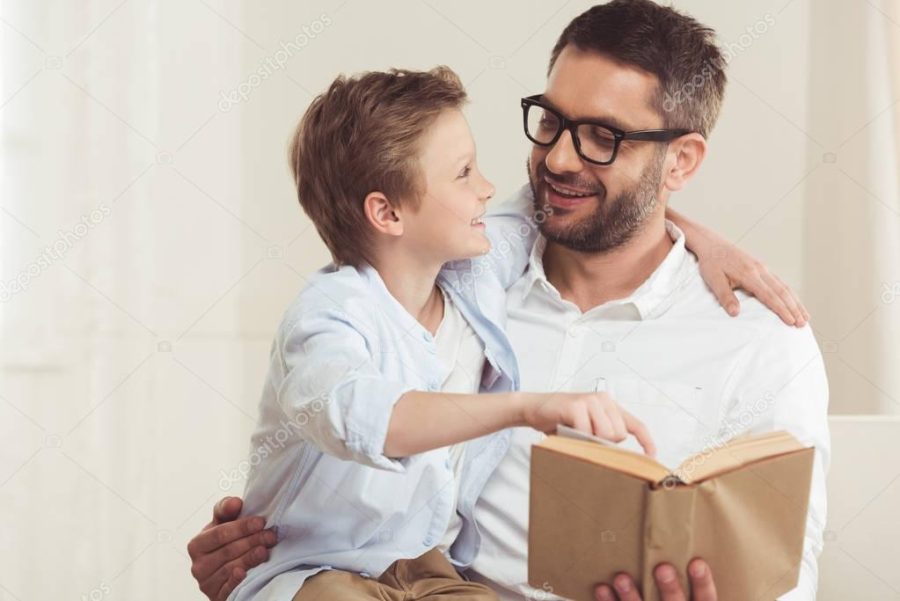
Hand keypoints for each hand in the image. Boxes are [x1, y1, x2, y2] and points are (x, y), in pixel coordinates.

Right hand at [186, 496, 276, 600]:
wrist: (225, 571)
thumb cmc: (224, 544)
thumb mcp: (222, 525)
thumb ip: (225, 510)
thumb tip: (235, 502)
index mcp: (197, 544)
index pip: (220, 534)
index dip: (241, 527)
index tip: (260, 521)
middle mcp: (198, 565)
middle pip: (228, 551)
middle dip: (252, 541)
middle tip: (270, 535)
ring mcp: (206, 583)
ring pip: (230, 568)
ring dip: (250, 558)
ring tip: (265, 550)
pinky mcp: (216, 596)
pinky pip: (227, 589)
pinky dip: (236, 580)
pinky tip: (246, 573)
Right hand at [521, 391, 656, 456]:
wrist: (534, 408)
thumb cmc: (561, 421)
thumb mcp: (587, 428)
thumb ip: (602, 436)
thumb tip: (617, 458)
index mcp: (609, 405)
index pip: (635, 424)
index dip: (646, 441)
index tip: (652, 456)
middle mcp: (604, 399)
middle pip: (619, 434)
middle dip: (604, 443)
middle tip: (584, 437)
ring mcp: (590, 400)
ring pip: (606, 434)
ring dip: (590, 440)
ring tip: (575, 432)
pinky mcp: (577, 405)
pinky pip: (586, 431)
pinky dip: (576, 436)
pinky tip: (566, 429)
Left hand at [594, 559, 716, 600]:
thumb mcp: (686, 598)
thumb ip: (685, 585)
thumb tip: (678, 545)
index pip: (706, 600)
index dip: (703, 584)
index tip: (697, 563)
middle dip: (669, 588)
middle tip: (661, 568)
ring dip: (631, 596)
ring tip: (621, 577)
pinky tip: (601, 588)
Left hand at [692, 232, 807, 327]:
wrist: (712, 244)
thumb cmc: (711, 263)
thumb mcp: (713, 280)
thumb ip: (725, 296)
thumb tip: (735, 313)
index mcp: (749, 274)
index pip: (769, 295)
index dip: (781, 309)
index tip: (790, 322)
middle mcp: (760, 270)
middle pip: (782, 291)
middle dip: (794, 308)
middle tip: (802, 324)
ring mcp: (762, 267)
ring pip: (784, 286)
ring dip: (795, 302)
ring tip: (805, 316)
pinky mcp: (761, 267)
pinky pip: (779, 281)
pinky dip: (789, 293)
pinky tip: (793, 302)